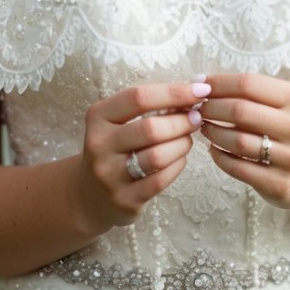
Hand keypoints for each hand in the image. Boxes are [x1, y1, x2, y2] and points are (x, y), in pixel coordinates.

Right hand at [75, 79, 209, 232]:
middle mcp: (99, 144)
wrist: (88, 195)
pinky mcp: (123, 200)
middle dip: (181, 121)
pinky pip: (161, 180)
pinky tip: (180, 159)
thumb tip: (193, 92)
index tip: (200, 90)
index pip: (138, 97)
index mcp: (98, 116)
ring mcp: (110, 175)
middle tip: (196, 118)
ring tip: (187, 139)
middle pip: (150, 128)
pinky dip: (178, 165)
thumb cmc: (113, 148)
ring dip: (182, 144)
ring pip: (158, 156)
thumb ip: (148, 106)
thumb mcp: (118, 121)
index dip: (173, 92)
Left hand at [200, 72, 289, 211]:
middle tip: (198, 109)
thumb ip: (246, 92)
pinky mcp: (279, 184)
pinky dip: (219, 157)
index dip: (218, 83)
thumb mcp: (278, 104)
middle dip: (211, 108)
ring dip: (213, 132)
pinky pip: (238, 168)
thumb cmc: (284, 130)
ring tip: (204, 128)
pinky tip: (214, 150)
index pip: (248, 83)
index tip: (199, 85)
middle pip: (241, 111)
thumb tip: (200, 81)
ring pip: (238, 141)